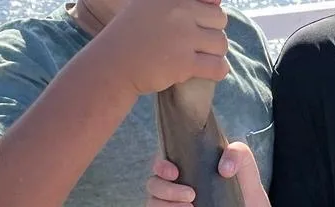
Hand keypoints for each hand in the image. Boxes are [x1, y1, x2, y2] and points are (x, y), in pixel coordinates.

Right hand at [102, 0, 228, 96]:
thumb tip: (217, 0)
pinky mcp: (184, 63)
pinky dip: (218, 70)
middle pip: (220, 19)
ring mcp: (183, 36)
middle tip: (198, 45)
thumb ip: (178, 2)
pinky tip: (210, 71)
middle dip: (212, 33)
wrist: (113, 65)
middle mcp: (180, 10)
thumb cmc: (130, 37)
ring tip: (201, 59)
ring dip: (214, 53)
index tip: (196, 26)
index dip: (207, 14)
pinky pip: (218, 66)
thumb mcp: (148, 5)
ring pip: (221, 43)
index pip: (211, 0)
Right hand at [146, 142, 265, 206]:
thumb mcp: (246, 166)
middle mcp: (177, 187)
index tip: (175, 172)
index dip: (161, 166)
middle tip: (192, 195)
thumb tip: (223, 169)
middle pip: (153, 184)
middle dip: (168, 190)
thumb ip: (237, 153)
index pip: (161, 162)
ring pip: (153, 204)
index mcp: (187, 168)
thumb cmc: (247, 190)